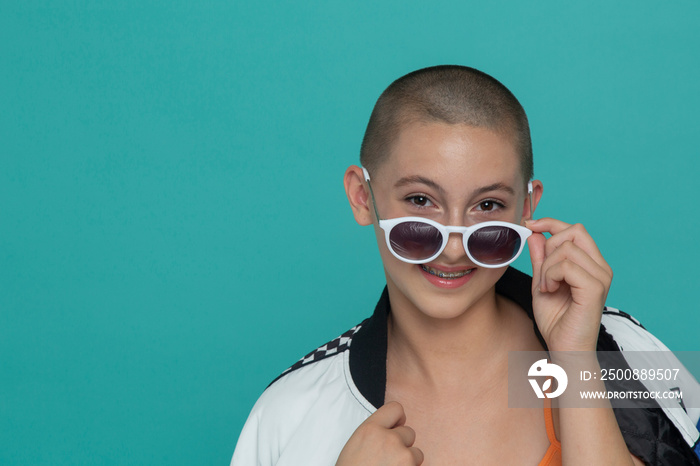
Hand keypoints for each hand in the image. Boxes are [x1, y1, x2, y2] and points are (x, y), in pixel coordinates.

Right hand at [336, 401, 423, 465]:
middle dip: (402, 445)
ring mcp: (402, 456)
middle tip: (388, 459)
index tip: (393, 430)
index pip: (396, 408)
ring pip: (417, 453)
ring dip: (408, 462)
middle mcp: (388, 438)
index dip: (397, 420)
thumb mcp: (356, 444)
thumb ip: (375, 432)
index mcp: (370, 429)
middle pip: (409, 432)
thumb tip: (395, 428)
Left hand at [526, 218, 612, 351]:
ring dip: (547, 267)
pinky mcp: (595, 288)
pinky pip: (567, 265)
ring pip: (567, 248)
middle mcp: (600, 267)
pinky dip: (551, 275)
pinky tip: (550, 290)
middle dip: (549, 247)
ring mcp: (601, 276)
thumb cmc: (556, 319)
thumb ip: (540, 257)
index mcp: (591, 263)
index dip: (551, 222)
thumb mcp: (542, 281)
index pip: (576, 229)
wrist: (565, 347)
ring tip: (546, 287)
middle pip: (573, 232)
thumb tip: (534, 232)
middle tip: (542, 274)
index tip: (530, 225)